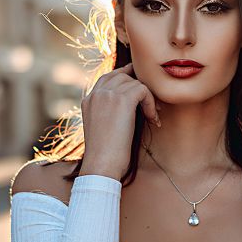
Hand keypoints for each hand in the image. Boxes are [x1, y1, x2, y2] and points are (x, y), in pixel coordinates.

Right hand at [80, 62, 161, 178]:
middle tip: (150, 106)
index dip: (126, 80)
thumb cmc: (105, 155)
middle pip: (123, 76)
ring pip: (134, 83)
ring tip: (152, 116)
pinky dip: (151, 103)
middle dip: (139, 88)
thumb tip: (131, 106)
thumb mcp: (102, 128)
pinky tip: (153, 119)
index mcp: (88, 100)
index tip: (140, 92)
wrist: (102, 164)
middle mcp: (96, 94)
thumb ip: (109, 112)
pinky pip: (143, 90)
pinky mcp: (122, 99)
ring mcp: (108, 95)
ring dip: (147, 98)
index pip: (108, 78)